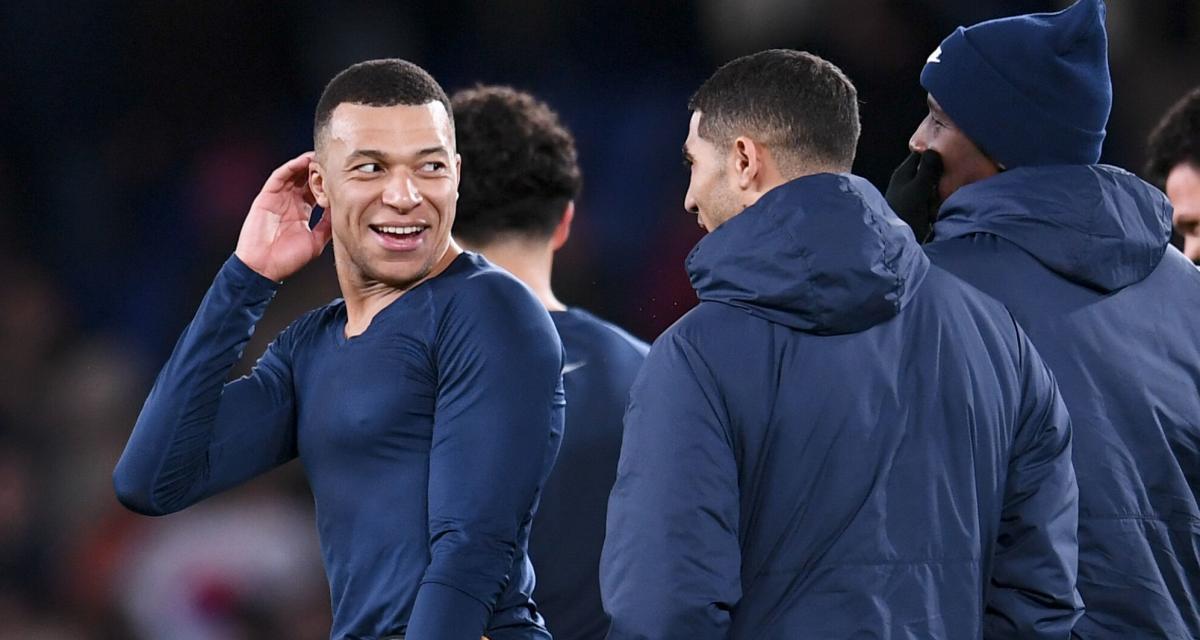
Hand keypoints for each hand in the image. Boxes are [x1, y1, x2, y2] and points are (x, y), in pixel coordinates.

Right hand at [234, 152, 332, 281]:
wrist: (263, 268)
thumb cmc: (287, 259)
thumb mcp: (315, 241)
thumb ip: (326, 226)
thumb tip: (342, 213)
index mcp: (301, 212)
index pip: (315, 192)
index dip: (327, 184)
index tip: (342, 177)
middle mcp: (290, 203)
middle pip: (305, 180)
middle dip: (318, 170)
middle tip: (333, 161)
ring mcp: (277, 199)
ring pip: (293, 175)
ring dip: (306, 165)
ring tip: (321, 156)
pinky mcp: (266, 197)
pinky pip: (279, 177)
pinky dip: (291, 167)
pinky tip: (304, 161)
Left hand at [885, 150, 943, 242]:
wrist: (897, 242)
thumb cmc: (905, 213)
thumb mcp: (918, 188)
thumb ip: (927, 169)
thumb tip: (933, 149)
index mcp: (904, 173)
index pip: (921, 154)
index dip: (934, 154)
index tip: (950, 157)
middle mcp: (908, 182)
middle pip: (930, 171)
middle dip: (939, 178)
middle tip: (940, 187)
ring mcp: (913, 196)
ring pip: (933, 187)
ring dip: (938, 195)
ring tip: (933, 205)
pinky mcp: (918, 210)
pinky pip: (932, 202)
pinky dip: (935, 206)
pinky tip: (934, 214)